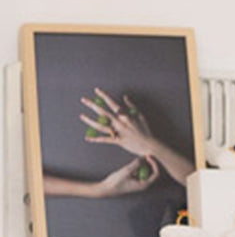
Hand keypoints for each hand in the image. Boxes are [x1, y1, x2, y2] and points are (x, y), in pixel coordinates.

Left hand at [79, 88, 195, 183]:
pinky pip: (105, 140)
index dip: (103, 96)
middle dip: (92, 105)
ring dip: (90, 121)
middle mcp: (120, 123)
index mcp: (125, 116)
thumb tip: (125, 97)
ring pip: (101, 126)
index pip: (112, 103)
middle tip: (83, 100)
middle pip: (103, 113)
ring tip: (82, 116)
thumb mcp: (141, 116)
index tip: (96, 90)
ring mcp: (118, 132)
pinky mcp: (118, 141)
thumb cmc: (146, 130)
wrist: (150, 145)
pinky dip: (96, 139)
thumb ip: (132, 106)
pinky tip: (87, 138)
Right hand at [94, 155, 158, 196]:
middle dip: (149, 163)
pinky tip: (132, 164)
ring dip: (142, 164)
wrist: (107, 188)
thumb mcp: (126, 171)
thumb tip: (143, 157)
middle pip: (152, 172)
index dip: (154, 164)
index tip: (148, 156)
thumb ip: (136, 164)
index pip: (156, 173)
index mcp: (144, 184)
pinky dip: (137, 167)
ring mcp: (139, 182)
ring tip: (138, 158)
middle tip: (144, 154)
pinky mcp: (134, 180)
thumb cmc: (116, 182)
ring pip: (145, 171)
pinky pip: (139, 172)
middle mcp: (143, 184)